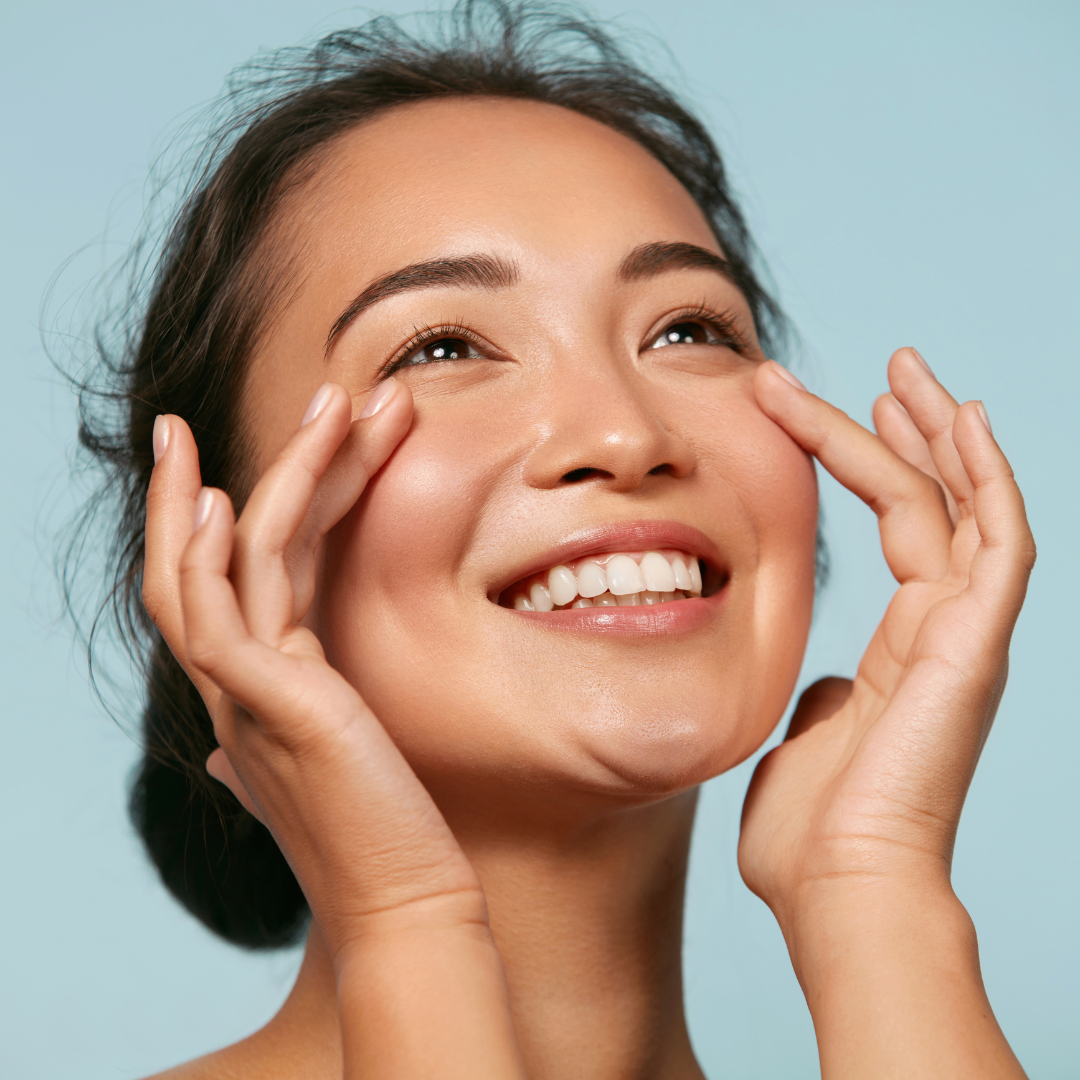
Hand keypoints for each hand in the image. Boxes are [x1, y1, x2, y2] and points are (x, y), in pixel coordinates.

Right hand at [143, 378, 483, 948]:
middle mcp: (239, 681)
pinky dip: (211, 555)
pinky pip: (219, 615)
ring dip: (275, 474)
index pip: (244, 570)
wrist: (406, 901)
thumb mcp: (343, 751)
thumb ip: (305, 718)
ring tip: (329, 402)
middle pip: (224, 548)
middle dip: (270, 463)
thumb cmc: (387, 829)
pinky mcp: (265, 706)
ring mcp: (243, 693)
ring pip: (224, 561)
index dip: (264, 499)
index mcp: (263, 682)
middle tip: (322, 394)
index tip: (299, 442)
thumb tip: (264, 722)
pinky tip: (230, 500)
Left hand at [739, 350, 1032, 1077]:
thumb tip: (819, 681)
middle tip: (887, 368)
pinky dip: (986, 477)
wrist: (837, 887)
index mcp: (906, 646)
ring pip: (966, 504)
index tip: (828, 409)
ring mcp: (967, 633)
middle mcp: (946, 630)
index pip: (899, 524)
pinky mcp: (975, 643)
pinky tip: (961, 420)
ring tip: (904, 369)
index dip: (869, 461)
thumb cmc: (813, 831)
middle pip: (939, 501)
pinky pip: (997, 539)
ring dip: (938, 433)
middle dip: (912, 428)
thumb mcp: (805, 737)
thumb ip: (820, 697)